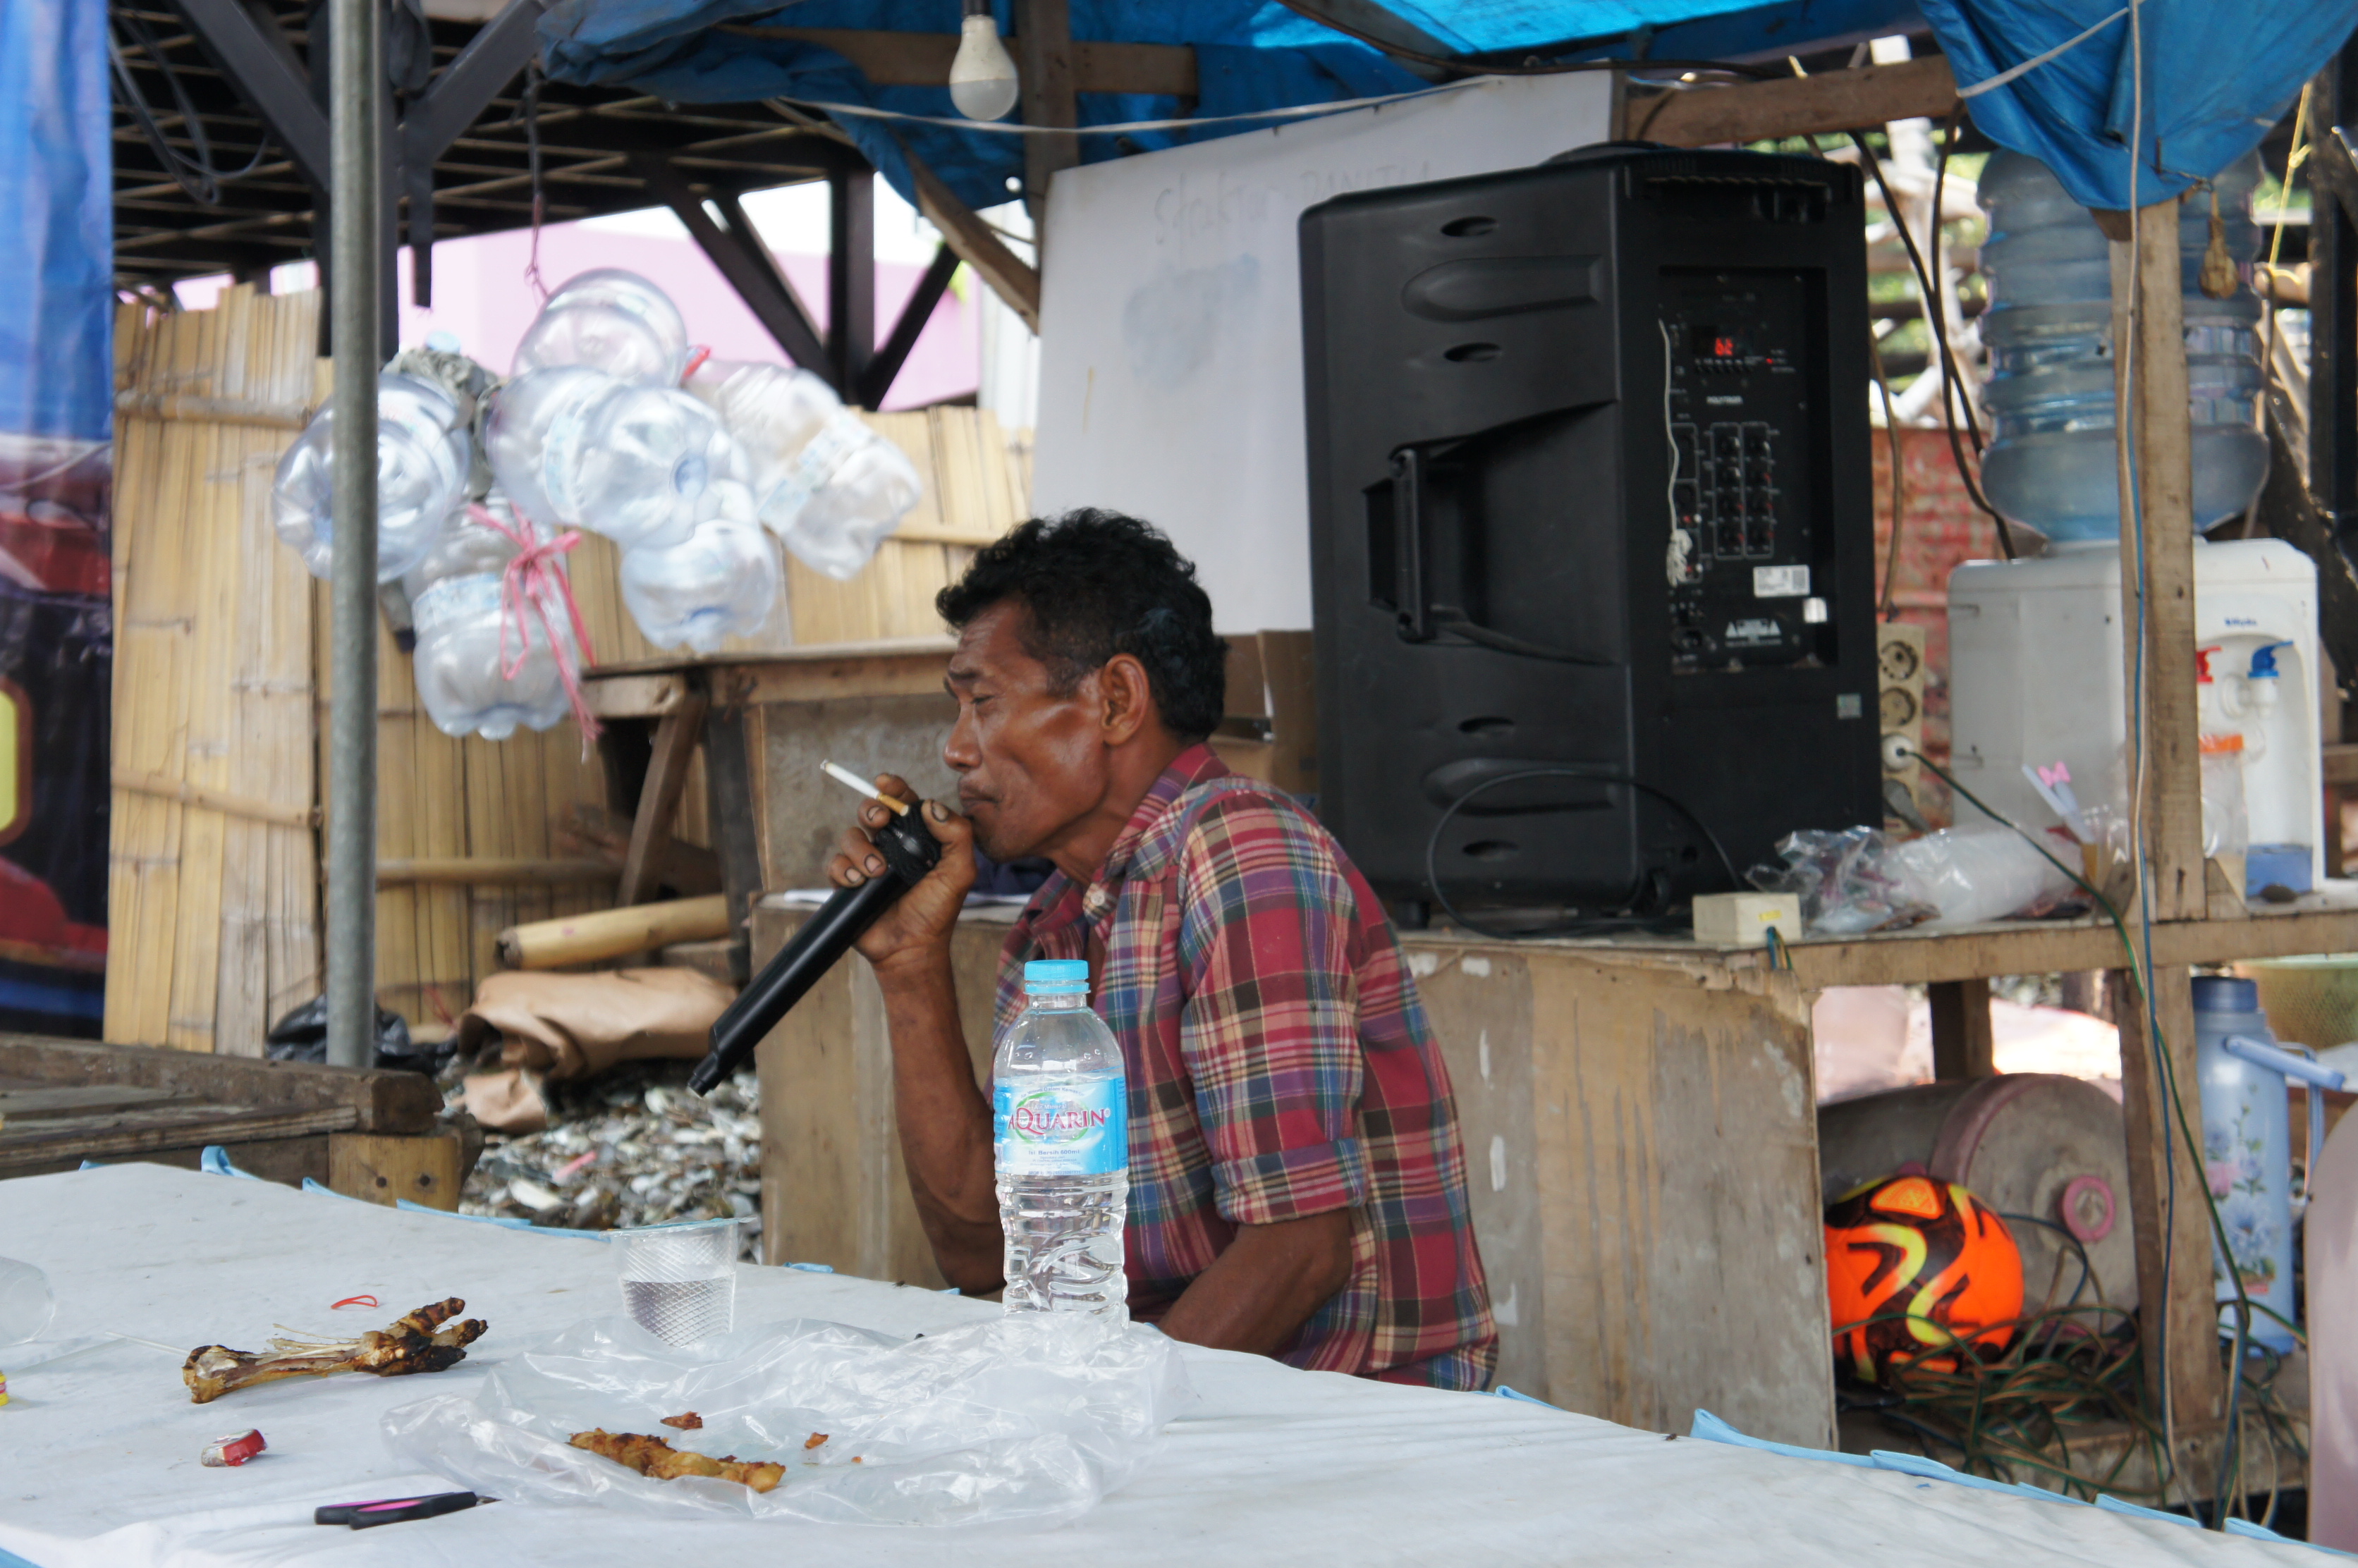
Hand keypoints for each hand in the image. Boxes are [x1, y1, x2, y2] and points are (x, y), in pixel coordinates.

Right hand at [826, 773, 976, 973]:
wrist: (912, 948)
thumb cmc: (938, 911)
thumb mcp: (960, 872)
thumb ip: (957, 834)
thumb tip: (931, 805)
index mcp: (917, 838)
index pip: (903, 804)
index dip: (893, 789)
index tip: (885, 783)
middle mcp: (891, 847)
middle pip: (871, 812)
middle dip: (871, 809)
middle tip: (879, 819)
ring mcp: (868, 863)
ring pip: (851, 836)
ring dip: (860, 848)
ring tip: (876, 871)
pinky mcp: (850, 883)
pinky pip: (835, 864)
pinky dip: (844, 869)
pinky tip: (858, 882)